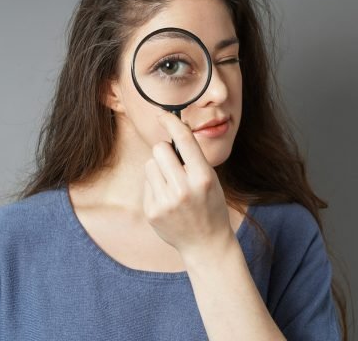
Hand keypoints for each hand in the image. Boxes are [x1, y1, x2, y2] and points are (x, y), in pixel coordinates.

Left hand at [143, 110, 233, 258]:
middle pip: (159, 149)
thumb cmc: (210, 205)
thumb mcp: (210, 179)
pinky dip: (155, 187)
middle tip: (174, 165)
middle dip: (165, 152)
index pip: (184, 139)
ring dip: (159, 170)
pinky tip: (168, 201)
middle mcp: (184, 189)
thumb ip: (192, 158)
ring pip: (150, 164)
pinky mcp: (152, 211)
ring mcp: (166, 202)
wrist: (206, 244)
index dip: (172, 121)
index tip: (162, 114)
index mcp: (203, 177)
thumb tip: (173, 129)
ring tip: (172, 186)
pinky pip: (146, 183)